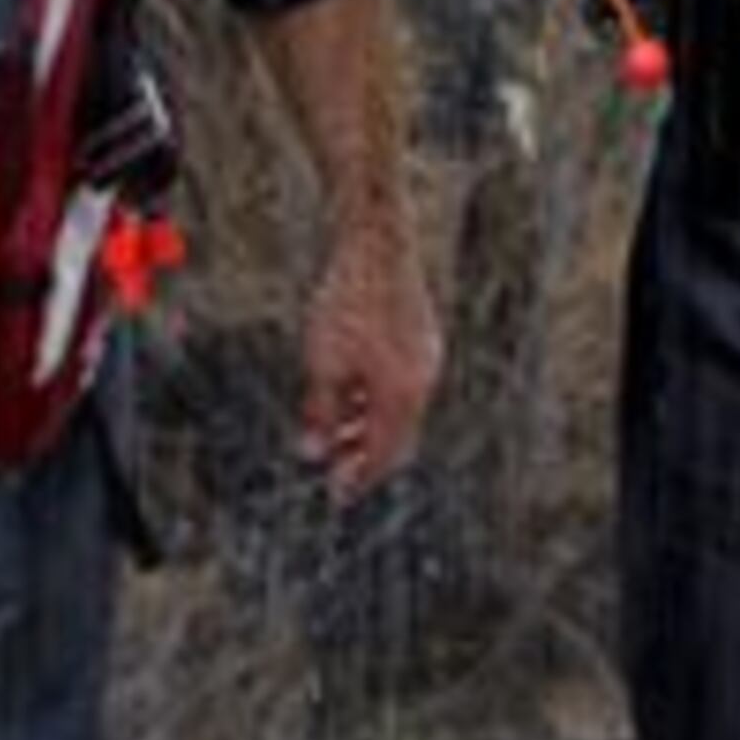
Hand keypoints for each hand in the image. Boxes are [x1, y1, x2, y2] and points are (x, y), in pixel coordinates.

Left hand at [294, 223, 442, 504]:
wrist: (377, 244)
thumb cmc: (346, 304)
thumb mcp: (324, 365)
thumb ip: (322, 414)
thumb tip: (313, 455)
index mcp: (403, 396)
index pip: (384, 455)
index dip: (358, 479)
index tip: (335, 496)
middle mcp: (423, 382)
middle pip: (396, 437)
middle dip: (364, 456)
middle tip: (335, 471)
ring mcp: (426, 359)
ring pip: (397, 409)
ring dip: (366, 426)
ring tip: (335, 432)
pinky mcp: (421, 338)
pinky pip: (401, 384)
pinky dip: (375, 398)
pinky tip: (348, 393)